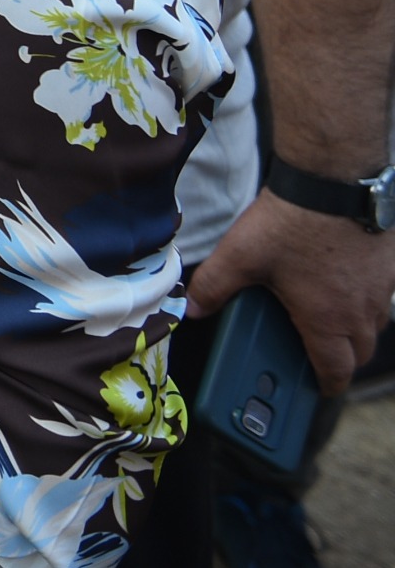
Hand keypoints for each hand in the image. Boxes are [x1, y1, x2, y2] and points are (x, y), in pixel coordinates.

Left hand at [187, 190, 394, 393]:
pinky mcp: (390, 266)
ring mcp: (380, 289)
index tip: (319, 388)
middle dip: (340, 360)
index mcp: (327, 320)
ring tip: (325, 318)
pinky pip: (382, 297)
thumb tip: (193, 308)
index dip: (327, 385)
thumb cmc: (290, 222)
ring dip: (354, 331)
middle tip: (317, 354)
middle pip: (359, 354)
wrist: (334, 180)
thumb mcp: (240, 255)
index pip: (336, 370)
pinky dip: (365, 301)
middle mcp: (361, 311)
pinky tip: (342, 283)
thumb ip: (214, 286)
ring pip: (373, 326)